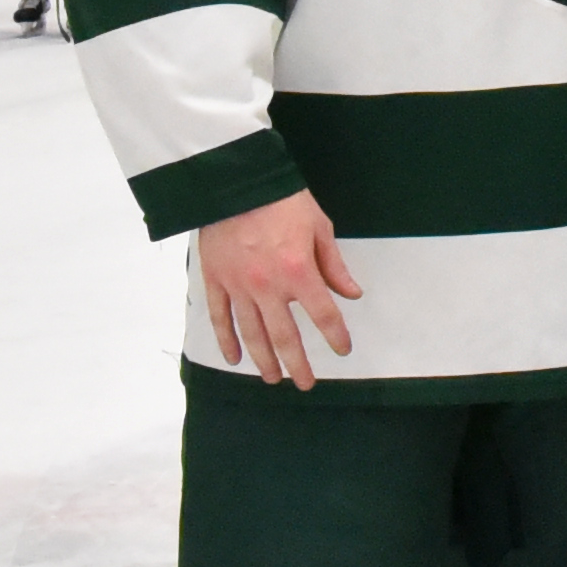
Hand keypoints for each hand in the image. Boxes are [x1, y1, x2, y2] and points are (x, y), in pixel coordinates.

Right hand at [197, 190, 360, 387]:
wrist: (236, 183)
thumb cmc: (283, 201)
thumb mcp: (320, 228)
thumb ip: (334, 266)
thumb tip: (351, 294)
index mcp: (299, 272)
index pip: (323, 314)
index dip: (335, 335)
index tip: (343, 350)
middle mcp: (268, 286)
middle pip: (284, 335)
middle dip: (297, 363)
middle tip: (305, 383)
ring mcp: (238, 286)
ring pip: (251, 333)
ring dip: (263, 360)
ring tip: (273, 378)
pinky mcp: (215, 280)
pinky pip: (219, 317)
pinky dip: (226, 340)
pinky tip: (233, 358)